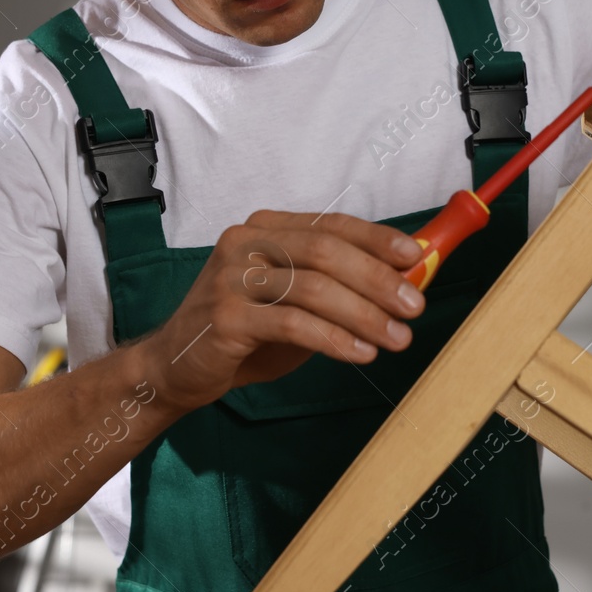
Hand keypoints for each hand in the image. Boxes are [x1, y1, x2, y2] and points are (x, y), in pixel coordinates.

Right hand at [141, 210, 427, 412]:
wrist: (176, 366)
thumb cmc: (247, 331)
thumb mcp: (296, 301)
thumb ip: (339, 286)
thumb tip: (405, 280)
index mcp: (266, 229)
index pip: (331, 224)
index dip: (377, 237)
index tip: (415, 256)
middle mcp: (246, 243)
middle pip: (326, 252)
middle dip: (378, 279)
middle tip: (414, 306)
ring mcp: (231, 278)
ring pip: (313, 287)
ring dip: (364, 314)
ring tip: (397, 338)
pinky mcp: (225, 316)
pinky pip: (292, 323)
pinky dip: (334, 338)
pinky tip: (360, 353)